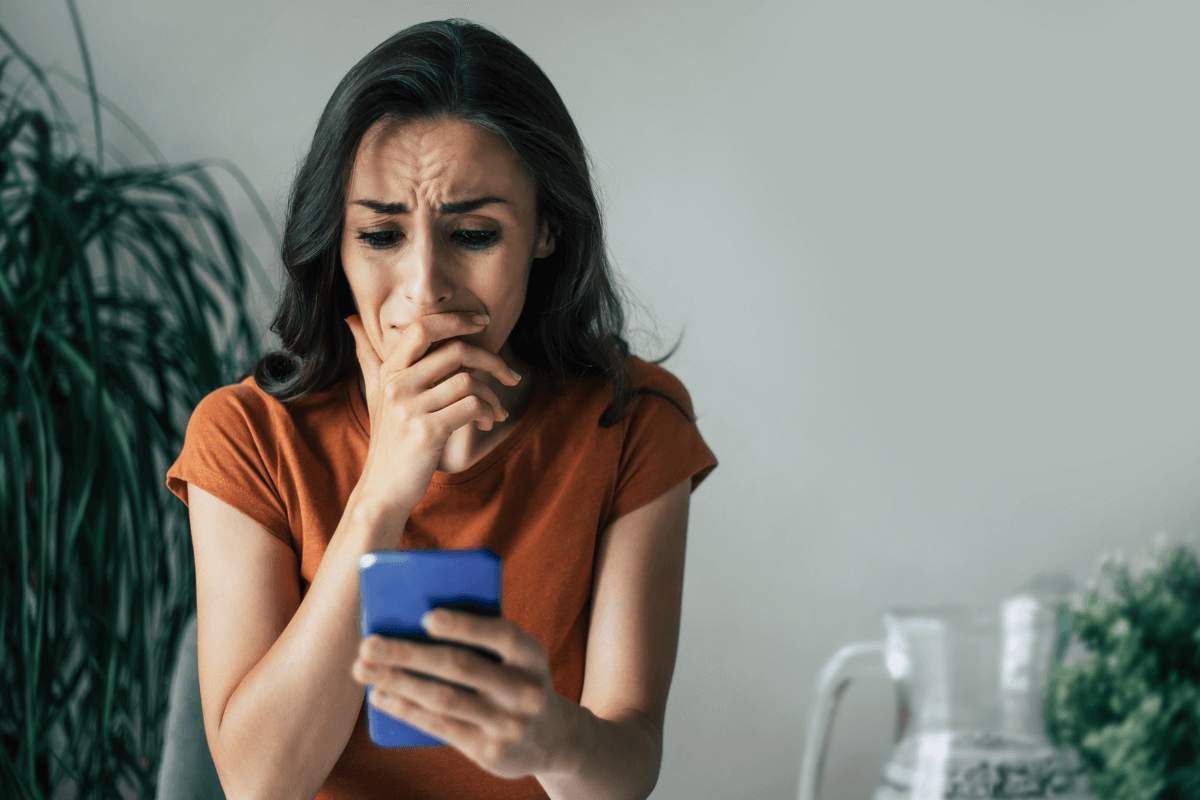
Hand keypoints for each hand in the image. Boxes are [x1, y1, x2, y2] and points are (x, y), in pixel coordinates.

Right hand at [344, 312, 521, 515]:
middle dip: (493, 360)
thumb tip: (352, 319)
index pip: (424, 328)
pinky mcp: (426, 432)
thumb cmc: (388, 440)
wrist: (383, 488)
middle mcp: (397, 385)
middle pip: (456, 351)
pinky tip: (486, 423)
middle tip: (509, 375)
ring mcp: (410, 408)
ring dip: (492, 396)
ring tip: (495, 411)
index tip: (483, 324)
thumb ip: (369, 358)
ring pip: (469, 381)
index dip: (457, 320)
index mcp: (390, 371)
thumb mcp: (375, 395)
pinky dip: (487, 413)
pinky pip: (471, 407)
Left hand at [351, 609, 576, 778]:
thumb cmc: (517, 680)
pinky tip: (381, 696)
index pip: (502, 635)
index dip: (466, 625)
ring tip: (363, 668)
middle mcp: (525, 691)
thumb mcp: (516, 658)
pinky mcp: (489, 752)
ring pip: (443, 698)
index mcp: (533, 656)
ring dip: (398, 681)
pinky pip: (440, 726)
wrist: (552, 738)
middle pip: (460, 667)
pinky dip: (406, 709)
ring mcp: (508, 724)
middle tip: (369, 643)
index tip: (426, 617)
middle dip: (409, 653)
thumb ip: (483, 641)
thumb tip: (414, 620)